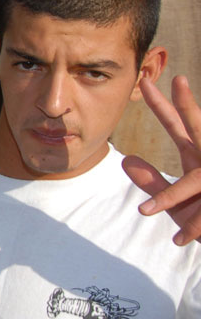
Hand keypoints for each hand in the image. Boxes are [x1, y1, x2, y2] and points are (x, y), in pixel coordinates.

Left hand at [122, 76, 200, 244]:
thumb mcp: (176, 200)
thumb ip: (152, 181)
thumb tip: (125, 160)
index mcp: (197, 156)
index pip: (177, 126)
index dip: (161, 105)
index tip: (145, 82)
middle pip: (198, 129)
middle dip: (189, 107)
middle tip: (179, 79)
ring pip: (194, 182)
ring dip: (169, 199)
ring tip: (145, 213)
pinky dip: (193, 227)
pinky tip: (178, 239)